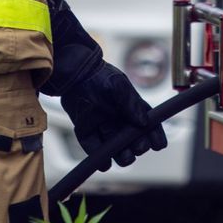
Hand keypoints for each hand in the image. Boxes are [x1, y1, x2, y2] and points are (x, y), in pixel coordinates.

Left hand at [38, 0, 167, 169]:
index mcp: (128, 98)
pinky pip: (94, 142)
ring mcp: (100, 117)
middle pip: (131, 133)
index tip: (158, 143)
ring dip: (119, 150)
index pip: (147, 119)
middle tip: (135, 149)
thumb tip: (146, 121)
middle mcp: (116, 109)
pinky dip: (99, 152)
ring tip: (121, 156)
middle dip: (136, 144)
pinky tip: (104, 158)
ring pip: (114, 141)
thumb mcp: (115, 84)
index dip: (154, 133)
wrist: (64, 63)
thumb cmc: (92, 67)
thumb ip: (130, 102)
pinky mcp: (84, 124)